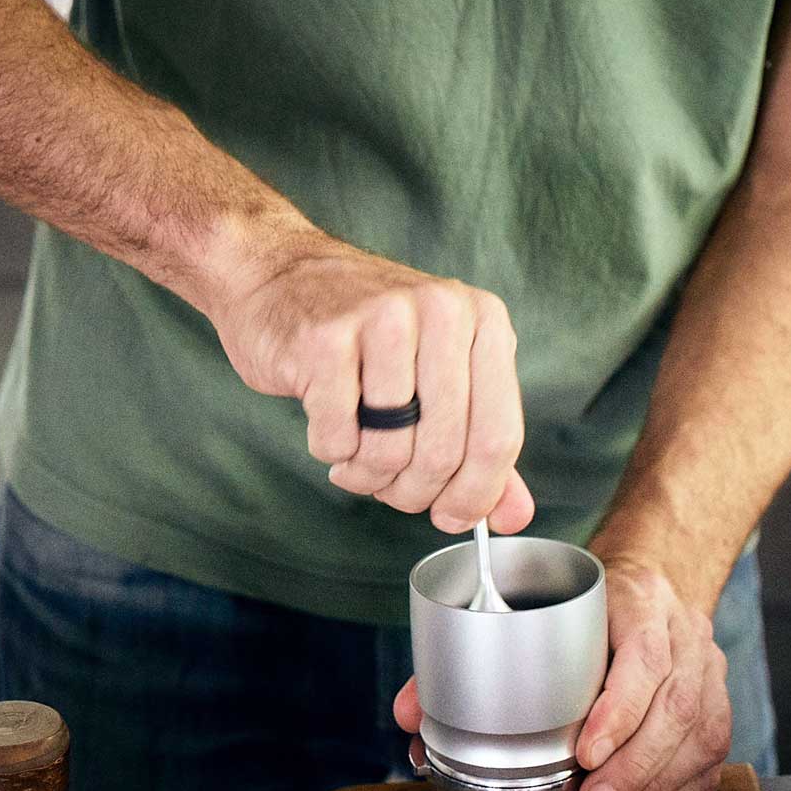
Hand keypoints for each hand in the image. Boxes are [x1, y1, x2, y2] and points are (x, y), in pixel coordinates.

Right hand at [201, 227, 532, 533]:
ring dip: (368, 475)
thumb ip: (481, 446)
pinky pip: (338, 437)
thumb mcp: (440, 376)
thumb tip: (512, 518)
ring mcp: (383, 319)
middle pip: (444, 452)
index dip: (476, 494)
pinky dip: (332, 451)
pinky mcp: (324, 338)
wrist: (278, 273)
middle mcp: (442, 311)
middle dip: (413, 492)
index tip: (450, 517)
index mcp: (484, 321)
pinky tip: (328, 429)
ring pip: (390, 451)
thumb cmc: (368, 336)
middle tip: (389, 490)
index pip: (500, 436)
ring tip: (355, 459)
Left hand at [391, 560, 730, 790]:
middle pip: (676, 706)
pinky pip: (711, 757)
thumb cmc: (583, 598)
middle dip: (635, 765)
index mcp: (639, 599)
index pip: (644, 654)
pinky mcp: (717, 702)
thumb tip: (409, 713)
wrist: (648, 576)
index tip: (587, 750)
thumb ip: (470, 655)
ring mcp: (708, 669)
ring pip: (701, 735)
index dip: (620, 708)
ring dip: (654, 785)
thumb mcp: (534, 602)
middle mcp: (683, 632)